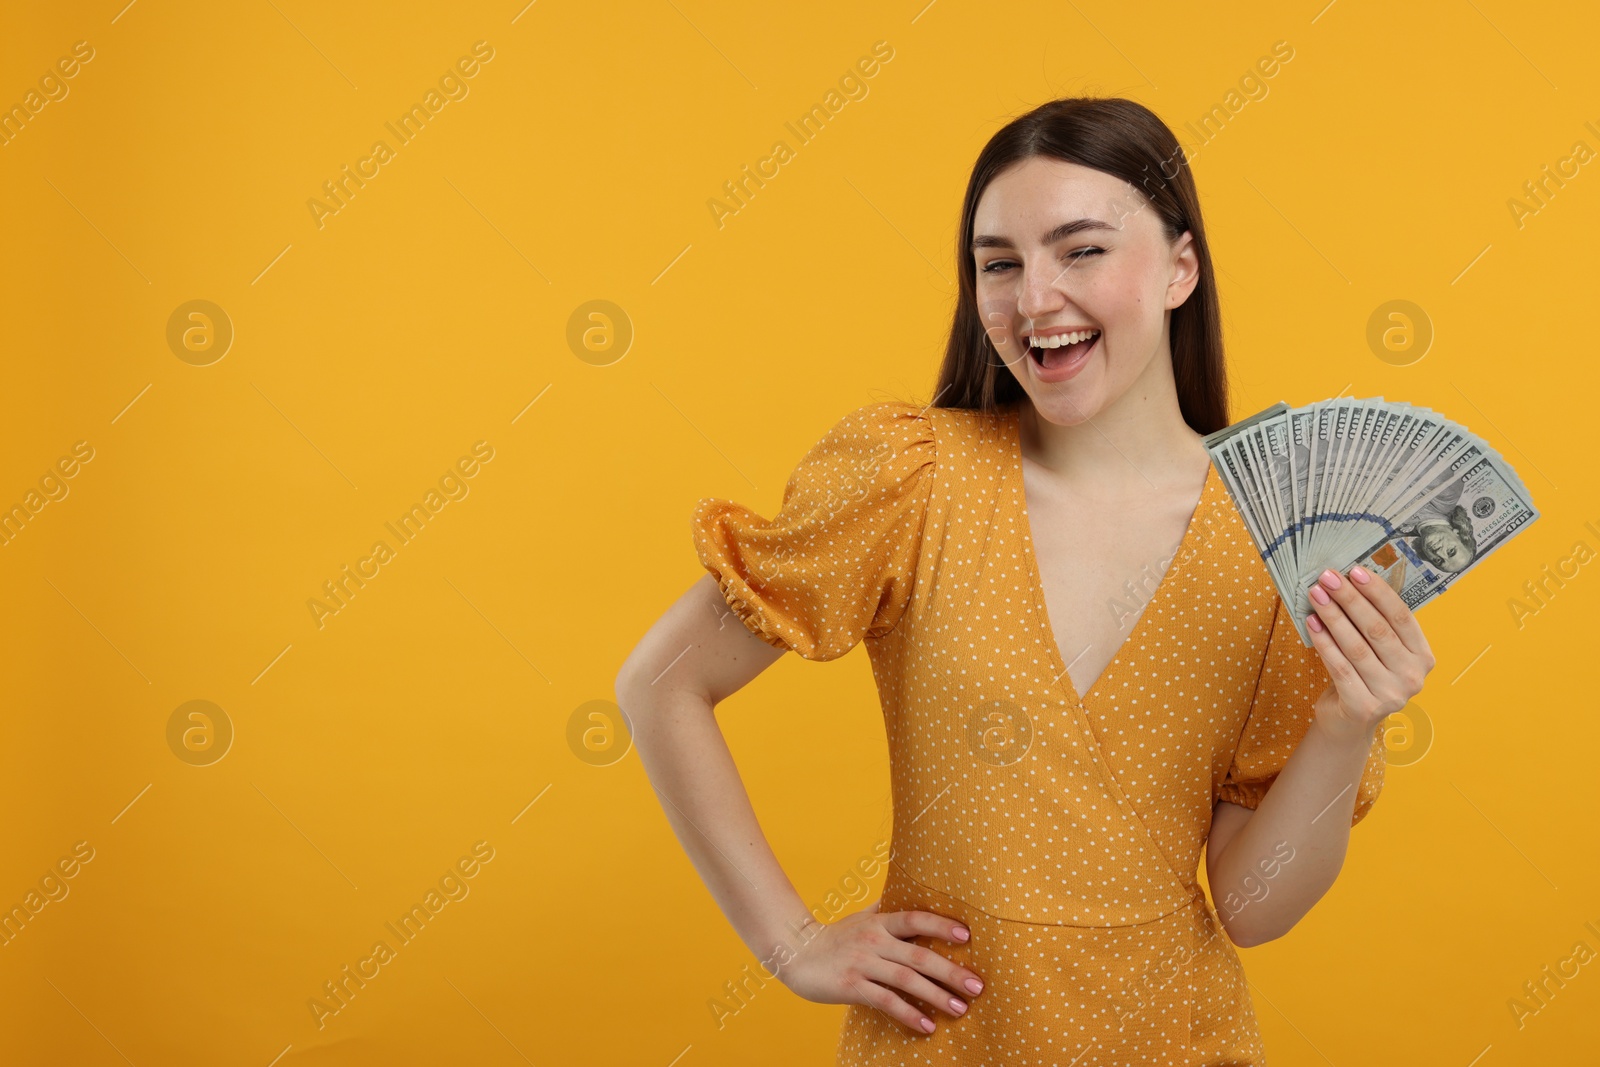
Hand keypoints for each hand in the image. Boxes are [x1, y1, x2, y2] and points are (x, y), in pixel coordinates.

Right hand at [778, 902, 983, 1034]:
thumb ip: (886, 908)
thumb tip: (910, 886)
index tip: (967, 935)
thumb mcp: (862, 917)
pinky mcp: (851, 986)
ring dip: (936, 996)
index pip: (915, 919)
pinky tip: (927, 1025)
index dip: (941, 925)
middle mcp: (873, 941)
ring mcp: (862, 964)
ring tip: (960, 1009)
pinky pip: (885, 1001)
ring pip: (905, 980)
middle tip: (978, 985)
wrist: (796, 954)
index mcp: (879, 923)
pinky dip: (908, 1014)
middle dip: (951, 971)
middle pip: (918, 955)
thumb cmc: (836, 937)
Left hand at [1304, 565, 1436, 738]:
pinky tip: (1312, 623)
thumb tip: (1349, 580)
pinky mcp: (1364, 706)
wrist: (1349, 721)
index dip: (1378, 592)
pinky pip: (1339, 666)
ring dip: (1333, 617)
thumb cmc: (1363, 676)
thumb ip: (1375, 623)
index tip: (1356, 571)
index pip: (1401, 617)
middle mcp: (1413, 677)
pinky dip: (1323, 642)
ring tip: (1316, 595)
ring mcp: (1391, 694)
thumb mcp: (1378, 651)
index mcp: (1423, 657)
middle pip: (1377, 629)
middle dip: (1349, 599)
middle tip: (1328, 578)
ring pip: (1356, 646)